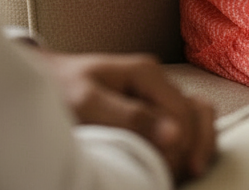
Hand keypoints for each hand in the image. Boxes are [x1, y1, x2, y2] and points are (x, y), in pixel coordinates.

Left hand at [38, 49, 215, 180]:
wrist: (47, 80)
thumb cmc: (63, 89)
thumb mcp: (87, 103)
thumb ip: (129, 117)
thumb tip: (175, 135)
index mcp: (146, 72)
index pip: (183, 113)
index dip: (181, 145)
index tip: (167, 170)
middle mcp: (158, 80)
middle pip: (197, 113)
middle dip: (194, 147)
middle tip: (180, 175)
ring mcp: (158, 91)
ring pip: (199, 114)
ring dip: (200, 143)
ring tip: (190, 170)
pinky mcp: (155, 104)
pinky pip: (189, 118)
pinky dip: (194, 138)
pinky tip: (184, 159)